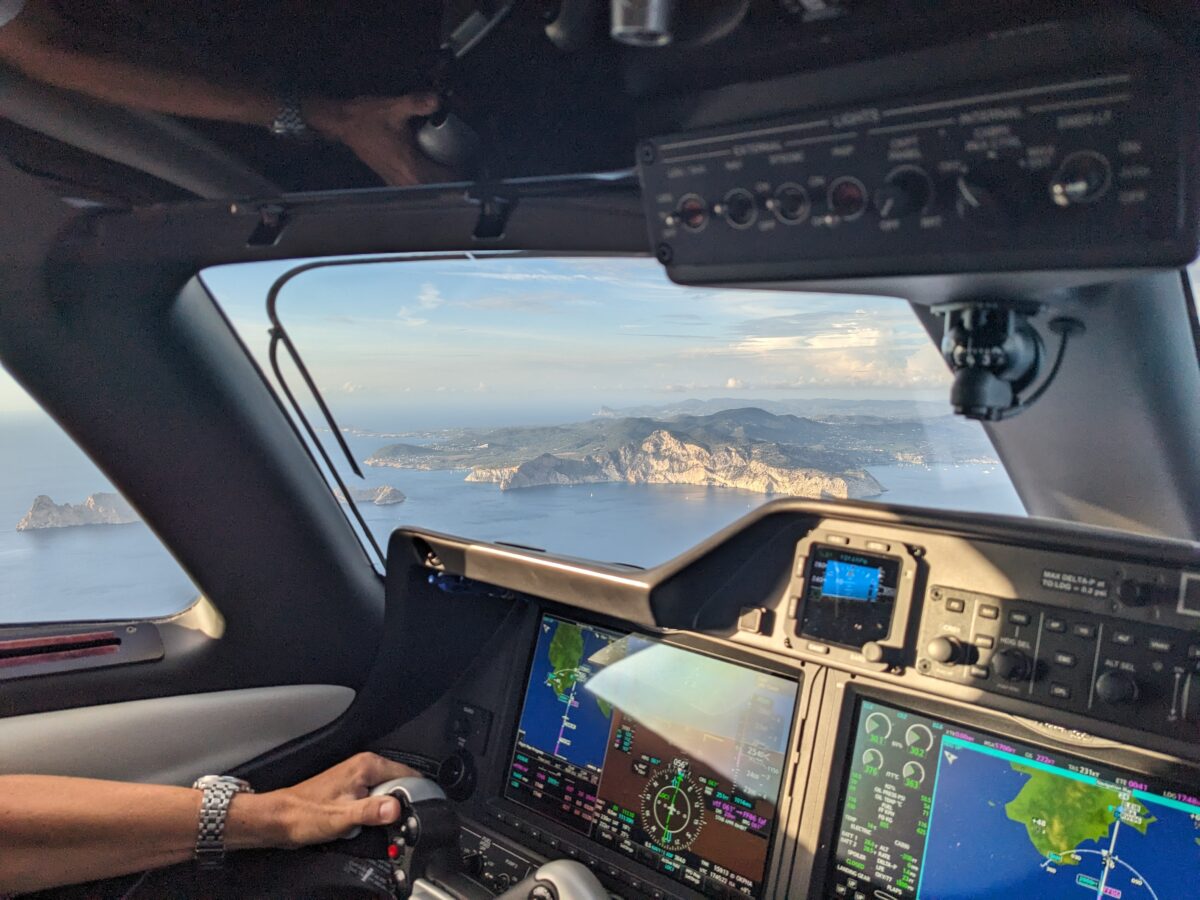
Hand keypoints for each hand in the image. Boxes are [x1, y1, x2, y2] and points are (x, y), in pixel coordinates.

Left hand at [252, 752, 419, 848]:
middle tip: (383, 822)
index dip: (412, 796)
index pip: (408, 775)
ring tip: (366, 822)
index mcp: (367, 765)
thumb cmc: (304, 815)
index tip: (409, 814)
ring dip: (382, 811)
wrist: (280, 820)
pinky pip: (375, 800)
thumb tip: (396, 808)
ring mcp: (358, 777)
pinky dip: (372, 813)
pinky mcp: (353, 790)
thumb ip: (372, 811)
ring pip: (387, 795)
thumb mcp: (342, 817)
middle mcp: (364, 766)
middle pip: (399, 786)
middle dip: (396, 806)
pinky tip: (360, 822)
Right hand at [305, 94, 454, 186]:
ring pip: (426, 191)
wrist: (342, 123)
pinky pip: (415, 186)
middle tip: (466, 166)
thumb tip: (437, 99)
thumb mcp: (394, 107)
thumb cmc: (366, 117)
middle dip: (453, 179)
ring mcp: (396, 182)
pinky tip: (431, 169)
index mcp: (410, 168)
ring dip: (440, 182)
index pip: (444, 180)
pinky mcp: (390, 179)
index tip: (471, 163)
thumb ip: (417, 103)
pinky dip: (426, 181)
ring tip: (451, 169)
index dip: (460, 173)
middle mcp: (404, 180)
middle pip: (438, 189)